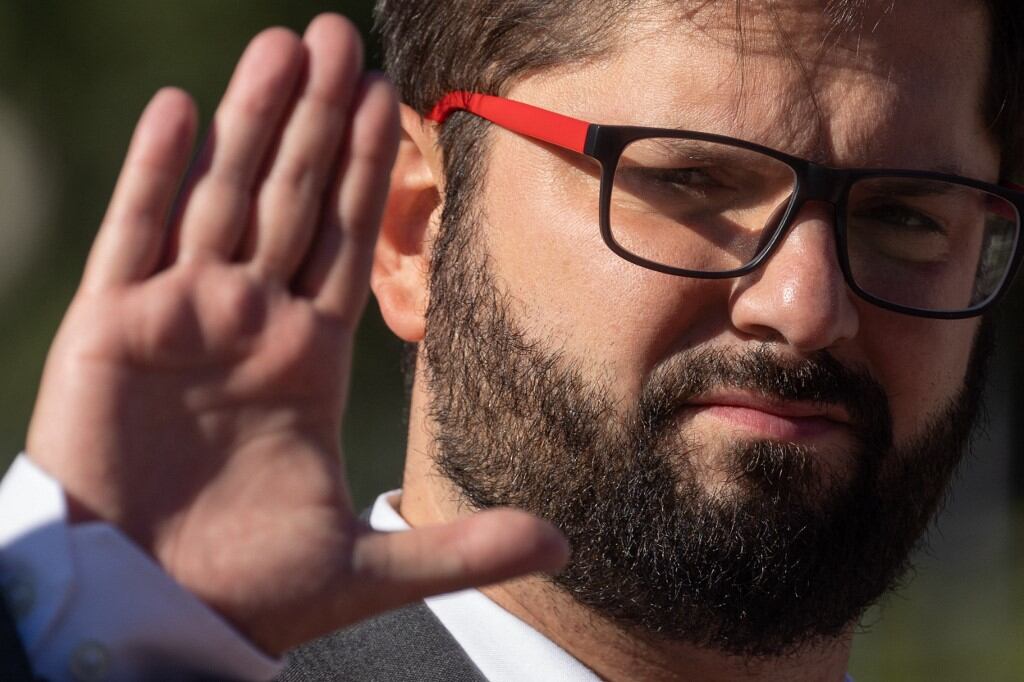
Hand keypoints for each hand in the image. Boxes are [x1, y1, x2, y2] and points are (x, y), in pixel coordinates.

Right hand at [25, 14, 566, 654]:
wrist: (151, 617)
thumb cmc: (250, 590)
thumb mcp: (367, 569)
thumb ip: (461, 548)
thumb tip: (563, 546)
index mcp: (309, 359)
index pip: (347, 240)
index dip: (368, 171)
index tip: (392, 101)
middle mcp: (250, 322)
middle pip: (289, 200)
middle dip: (317, 120)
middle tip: (340, 37)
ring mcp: (182, 318)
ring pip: (221, 198)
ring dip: (250, 122)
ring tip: (282, 47)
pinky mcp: (112, 333)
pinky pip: (135, 238)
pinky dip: (153, 177)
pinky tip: (179, 112)